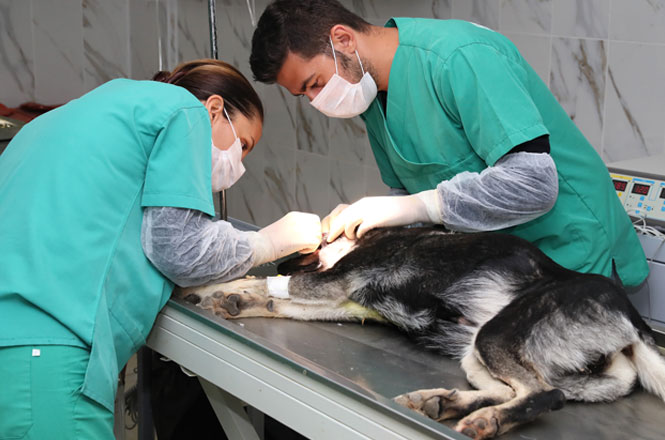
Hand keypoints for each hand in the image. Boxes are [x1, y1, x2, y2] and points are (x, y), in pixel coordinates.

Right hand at [249, 211, 321, 265]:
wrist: (262, 244)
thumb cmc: (267, 239)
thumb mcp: (283, 226)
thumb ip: (296, 227)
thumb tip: (304, 234)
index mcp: (295, 215)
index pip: (312, 220)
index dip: (309, 229)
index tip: (301, 237)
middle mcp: (301, 219)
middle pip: (317, 226)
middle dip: (312, 235)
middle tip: (301, 242)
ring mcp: (305, 228)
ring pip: (317, 236)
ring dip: (310, 243)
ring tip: (297, 247)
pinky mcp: (307, 238)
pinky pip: (315, 245)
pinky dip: (308, 250)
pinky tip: (297, 250)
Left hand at [327, 190, 441, 241]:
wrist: (412, 206)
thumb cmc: (395, 211)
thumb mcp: (376, 210)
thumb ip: (364, 216)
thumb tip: (354, 229)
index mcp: (362, 203)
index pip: (340, 212)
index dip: (332, 223)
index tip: (330, 233)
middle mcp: (362, 206)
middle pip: (340, 219)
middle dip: (333, 231)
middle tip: (329, 241)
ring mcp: (368, 212)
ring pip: (347, 224)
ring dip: (347, 233)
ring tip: (351, 238)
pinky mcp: (375, 219)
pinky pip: (360, 229)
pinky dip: (358, 235)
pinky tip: (361, 237)